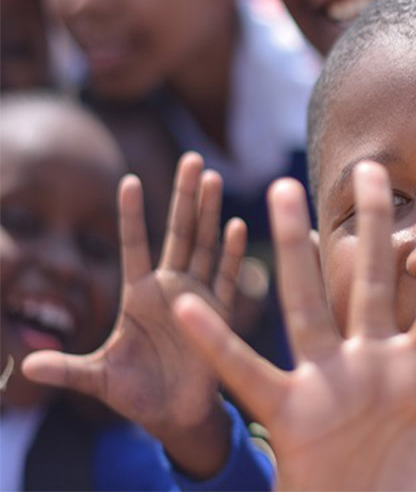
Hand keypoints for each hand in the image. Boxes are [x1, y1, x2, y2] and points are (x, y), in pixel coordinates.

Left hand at [22, 152, 245, 477]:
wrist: (175, 415)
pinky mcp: (219, 313)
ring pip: (204, 245)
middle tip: (192, 158)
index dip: (131, 215)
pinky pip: (225, 278)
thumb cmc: (134, 393)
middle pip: (178, 232)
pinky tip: (234, 226)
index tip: (128, 180)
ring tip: (212, 178)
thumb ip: (67, 369)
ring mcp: (196, 296)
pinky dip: (230, 252)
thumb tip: (25, 368)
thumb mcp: (97, 378)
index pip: (134, 244)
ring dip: (209, 212)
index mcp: (138, 294)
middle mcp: (170, 287)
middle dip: (185, 195)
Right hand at [174, 162, 415, 490]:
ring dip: (296, 252)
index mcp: (415, 374)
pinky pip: (248, 371)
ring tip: (282, 192)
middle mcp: (368, 364)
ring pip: (308, 305)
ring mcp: (326, 382)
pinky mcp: (288, 413)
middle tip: (370, 166)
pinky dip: (221, 342)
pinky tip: (190, 305)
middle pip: (369, 282)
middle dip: (370, 226)